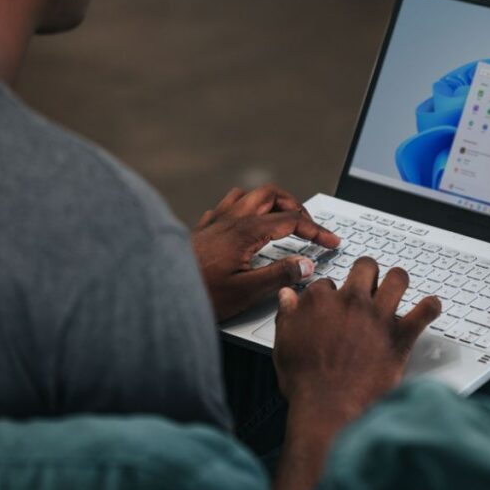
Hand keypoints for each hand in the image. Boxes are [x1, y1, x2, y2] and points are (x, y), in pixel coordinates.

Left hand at [191, 184, 339, 320]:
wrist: (159, 294)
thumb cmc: (199, 295)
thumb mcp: (246, 292)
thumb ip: (280, 276)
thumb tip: (306, 265)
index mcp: (245, 231)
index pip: (292, 220)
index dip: (316, 230)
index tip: (330, 242)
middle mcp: (230, 219)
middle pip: (271, 195)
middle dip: (295, 206)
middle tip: (308, 226)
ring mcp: (214, 221)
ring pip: (248, 195)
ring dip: (269, 202)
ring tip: (282, 219)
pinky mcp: (202, 230)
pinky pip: (227, 206)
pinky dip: (245, 209)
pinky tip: (245, 225)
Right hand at [273, 257, 440, 417]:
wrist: (329, 407)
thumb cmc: (306, 381)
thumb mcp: (283, 344)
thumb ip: (287, 315)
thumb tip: (287, 297)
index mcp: (320, 301)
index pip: (327, 283)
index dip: (330, 294)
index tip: (332, 304)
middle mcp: (351, 302)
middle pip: (365, 268)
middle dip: (367, 273)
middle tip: (368, 284)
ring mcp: (378, 317)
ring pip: (398, 278)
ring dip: (398, 281)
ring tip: (397, 287)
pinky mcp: (400, 336)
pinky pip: (425, 311)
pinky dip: (430, 307)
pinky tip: (430, 307)